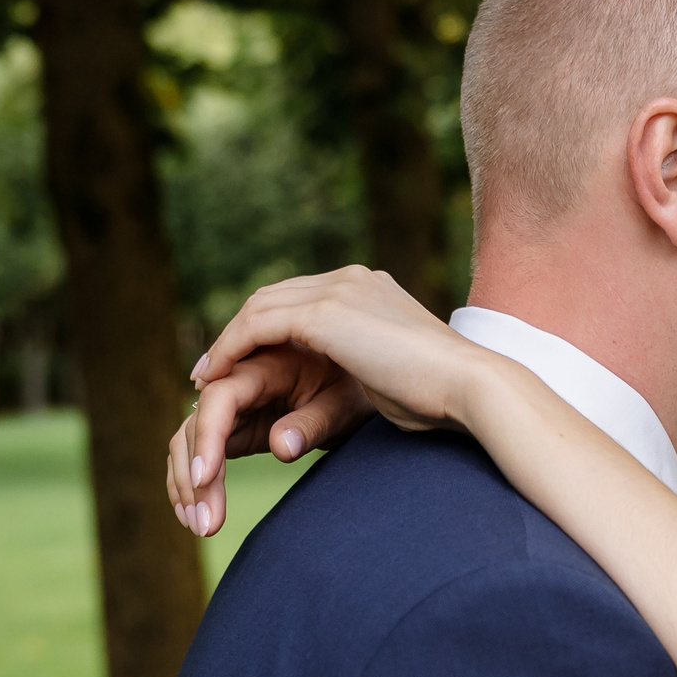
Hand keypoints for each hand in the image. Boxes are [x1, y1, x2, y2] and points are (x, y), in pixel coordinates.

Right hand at [166, 344, 370, 537]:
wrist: (356, 387)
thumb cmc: (351, 392)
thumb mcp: (342, 406)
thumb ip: (312, 424)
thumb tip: (281, 448)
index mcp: (264, 366)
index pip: (220, 399)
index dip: (207, 438)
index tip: (204, 480)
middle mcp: (236, 382)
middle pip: (196, 426)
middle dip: (195, 477)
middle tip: (207, 525)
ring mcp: (230, 406)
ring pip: (188, 442)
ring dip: (188, 486)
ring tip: (200, 528)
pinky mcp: (230, 427)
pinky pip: (198, 452)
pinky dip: (190, 482)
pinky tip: (193, 516)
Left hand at [167, 265, 471, 537]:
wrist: (469, 386)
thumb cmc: (445, 397)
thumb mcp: (398, 374)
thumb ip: (370, 369)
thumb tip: (368, 387)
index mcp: (371, 290)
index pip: (304, 299)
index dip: (268, 327)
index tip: (247, 361)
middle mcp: (353, 279)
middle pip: (276, 296)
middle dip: (241, 330)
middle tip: (213, 366)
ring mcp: (339, 290)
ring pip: (261, 306)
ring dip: (229, 341)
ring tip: (208, 375)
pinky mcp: (325, 313)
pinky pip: (258, 325)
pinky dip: (232, 348)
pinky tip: (218, 377)